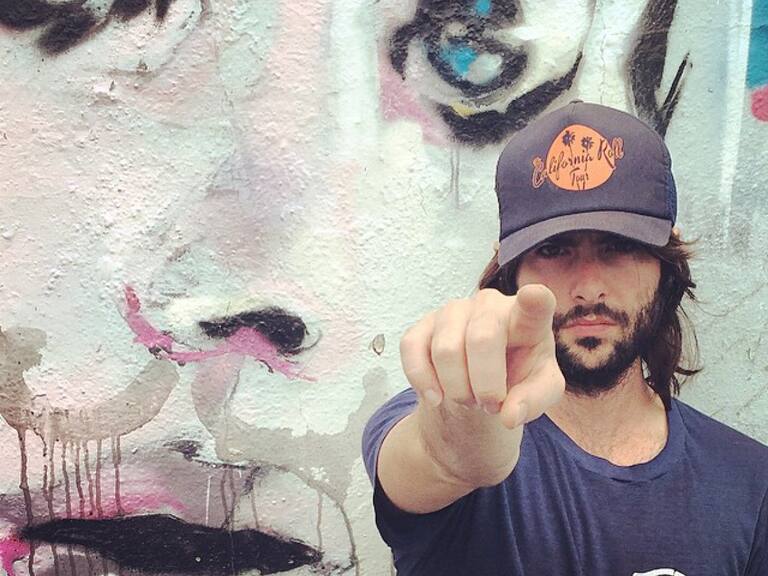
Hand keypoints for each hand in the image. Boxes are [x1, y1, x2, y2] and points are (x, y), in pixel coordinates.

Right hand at [400, 285, 564, 428]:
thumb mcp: (537, 391)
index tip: (534, 296)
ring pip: (445, 349)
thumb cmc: (517, 375)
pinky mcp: (424, 323)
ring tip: (468, 399)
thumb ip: (533, 402)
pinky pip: (412, 348)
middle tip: (489, 405)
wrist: (481, 379)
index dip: (534, 300)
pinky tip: (435, 397)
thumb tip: (509, 415)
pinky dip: (422, 381)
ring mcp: (454, 310)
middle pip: (482, 338)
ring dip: (456, 389)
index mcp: (528, 319)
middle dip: (484, 385)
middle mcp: (490, 304)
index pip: (536, 303)